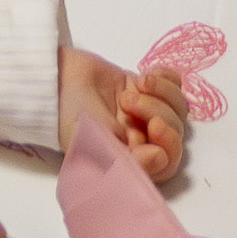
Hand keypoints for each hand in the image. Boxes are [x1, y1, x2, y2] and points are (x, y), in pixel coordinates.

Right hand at [63, 43, 191, 184]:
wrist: (58, 78)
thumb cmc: (70, 114)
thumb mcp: (94, 140)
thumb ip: (126, 155)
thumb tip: (160, 159)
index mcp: (133, 159)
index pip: (168, 161)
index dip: (168, 144)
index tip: (154, 126)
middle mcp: (143, 138)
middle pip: (175, 130)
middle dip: (157, 111)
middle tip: (128, 100)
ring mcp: (146, 112)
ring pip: (178, 106)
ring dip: (162, 93)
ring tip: (135, 86)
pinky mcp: (146, 88)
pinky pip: (175, 84)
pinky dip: (166, 78)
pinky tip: (144, 76)